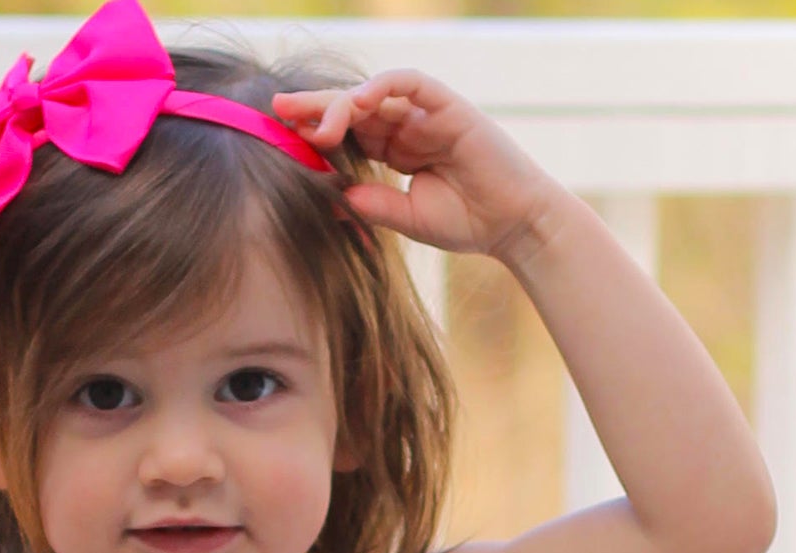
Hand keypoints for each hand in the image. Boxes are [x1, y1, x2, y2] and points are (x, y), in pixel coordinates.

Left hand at [274, 72, 567, 264]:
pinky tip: (360, 100)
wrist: (516, 226)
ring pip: (375, 94)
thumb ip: (374, 204)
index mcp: (396, 150)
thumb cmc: (469, 224)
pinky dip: (383, 85)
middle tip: (279, 111)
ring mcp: (426, 113)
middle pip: (353, 106)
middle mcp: (407, 126)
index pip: (349, 131)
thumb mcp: (410, 218)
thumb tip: (332, 195)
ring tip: (317, 123)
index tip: (282, 133)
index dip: (316, 130)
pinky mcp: (447, 105)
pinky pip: (409, 82)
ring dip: (342, 104)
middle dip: (316, 107)